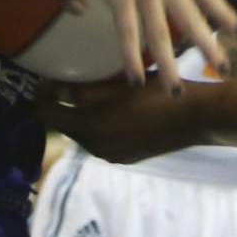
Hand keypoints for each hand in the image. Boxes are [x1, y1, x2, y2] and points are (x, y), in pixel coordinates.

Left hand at [37, 76, 203, 163]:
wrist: (194, 117)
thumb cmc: (155, 94)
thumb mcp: (117, 86)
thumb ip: (83, 91)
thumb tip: (53, 90)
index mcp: (89, 129)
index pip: (48, 115)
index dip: (42, 96)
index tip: (45, 79)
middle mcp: (96, 148)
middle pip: (64, 126)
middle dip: (60, 106)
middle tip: (65, 82)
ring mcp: (112, 156)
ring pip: (83, 133)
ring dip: (79, 116)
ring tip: (88, 94)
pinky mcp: (126, 157)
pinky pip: (101, 140)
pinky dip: (97, 125)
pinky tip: (110, 110)